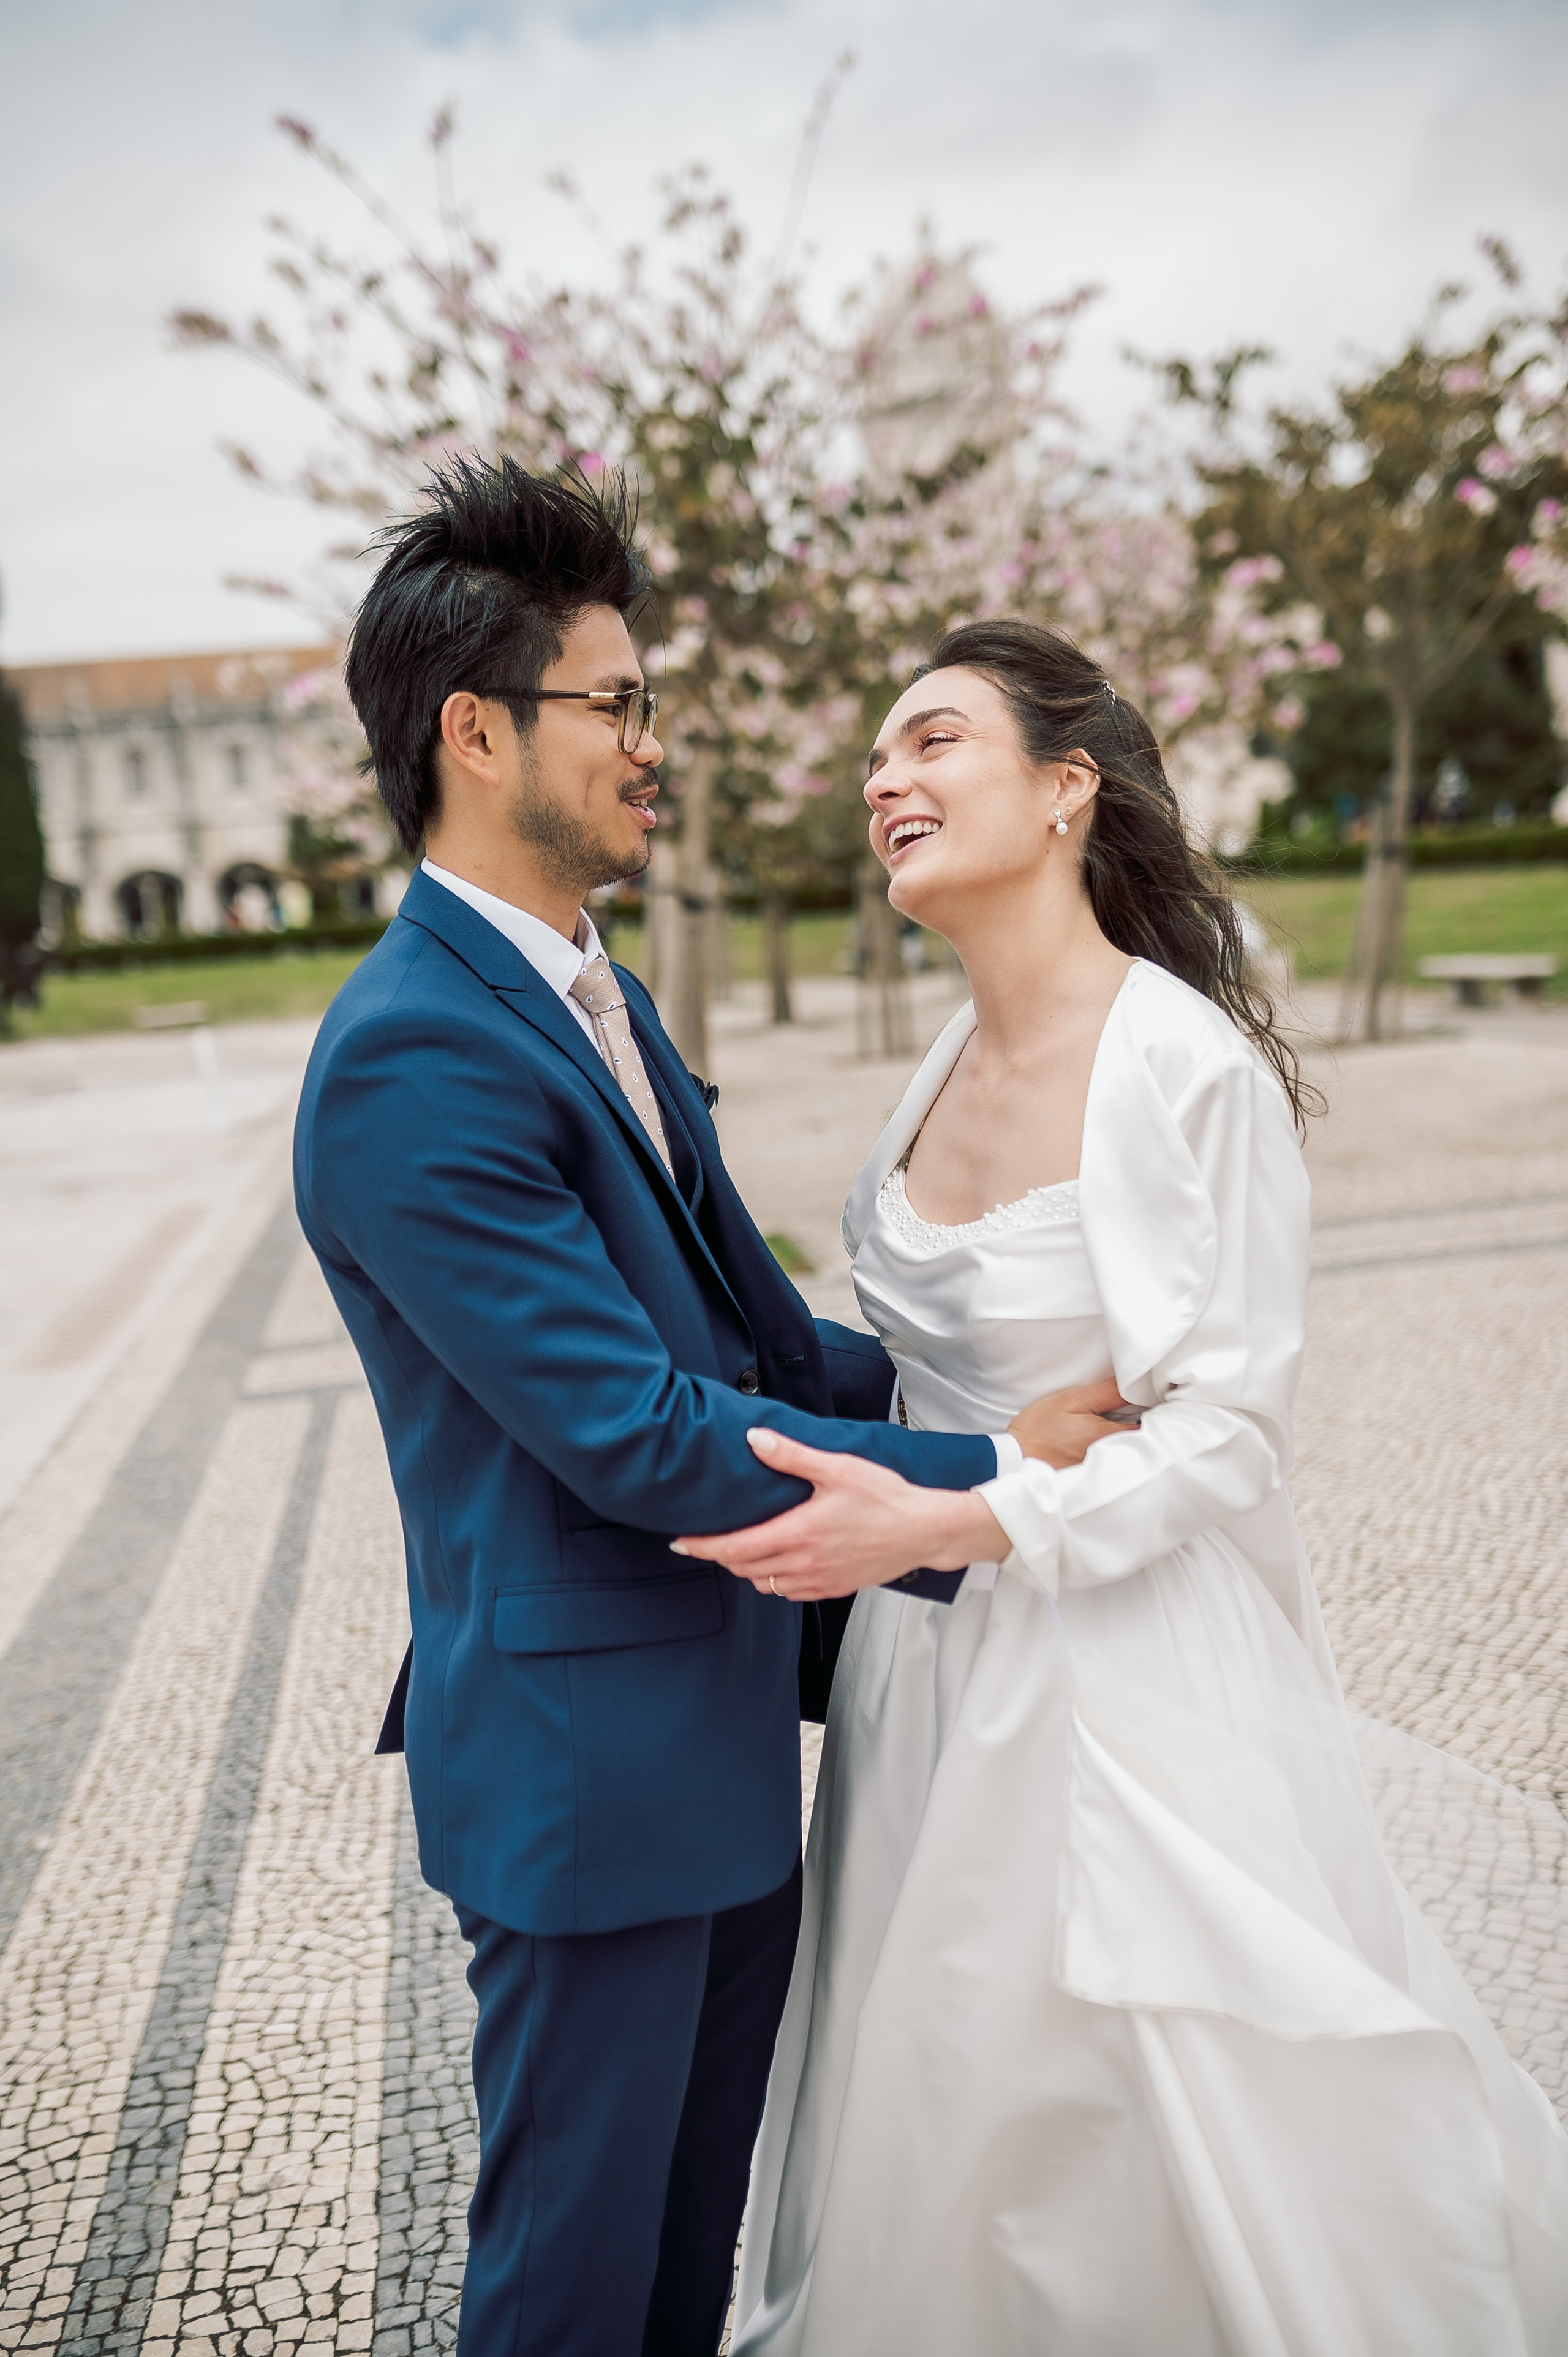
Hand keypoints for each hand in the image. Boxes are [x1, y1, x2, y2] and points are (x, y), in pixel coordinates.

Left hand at [672, 1427, 1007, 1602]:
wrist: (924, 1531)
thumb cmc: (885, 1498)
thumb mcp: (838, 1468)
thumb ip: (792, 1455)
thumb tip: (755, 1439)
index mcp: (798, 1534)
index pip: (735, 1547)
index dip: (703, 1546)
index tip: (680, 1542)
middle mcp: (803, 1563)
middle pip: (744, 1569)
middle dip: (721, 1556)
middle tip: (706, 1541)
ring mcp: (818, 1580)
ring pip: (766, 1584)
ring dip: (747, 1569)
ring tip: (740, 1549)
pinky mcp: (834, 1588)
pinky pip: (791, 1592)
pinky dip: (775, 1581)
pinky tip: (778, 1564)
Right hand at [1008, 1379, 1137, 1467]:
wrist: (1014, 1459)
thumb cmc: (1039, 1430)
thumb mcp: (1072, 1400)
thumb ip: (1106, 1393)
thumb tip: (1134, 1385)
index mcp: (1108, 1435)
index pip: (1146, 1424)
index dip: (1152, 1412)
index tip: (1150, 1402)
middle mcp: (1110, 1456)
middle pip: (1140, 1440)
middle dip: (1145, 1427)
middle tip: (1140, 1411)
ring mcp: (1101, 1469)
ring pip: (1127, 1451)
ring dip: (1130, 1440)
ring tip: (1124, 1424)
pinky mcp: (1090, 1476)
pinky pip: (1112, 1462)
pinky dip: (1115, 1452)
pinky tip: (1105, 1444)